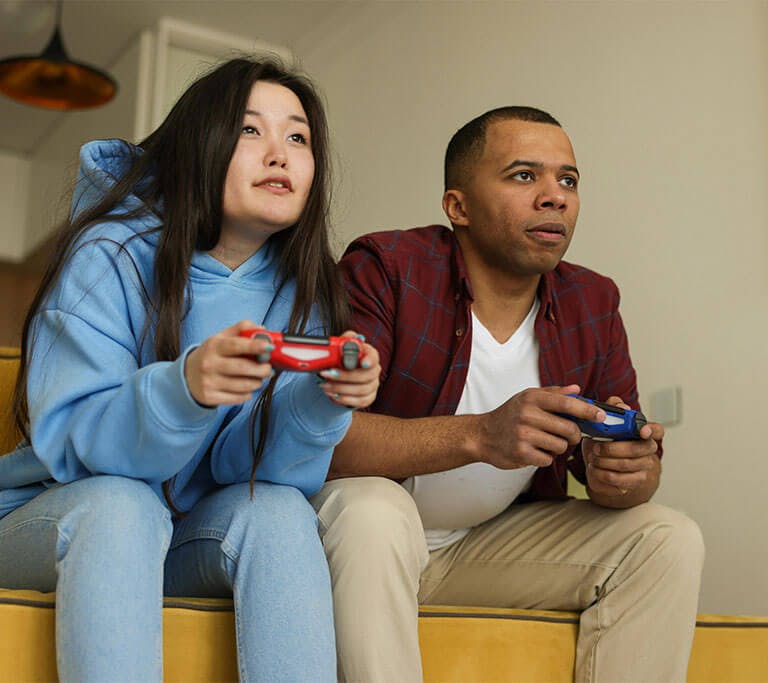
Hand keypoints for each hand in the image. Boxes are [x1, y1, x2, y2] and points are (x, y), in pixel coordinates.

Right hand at [185, 320, 273, 406]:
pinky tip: (246, 387)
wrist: (187, 376)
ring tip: (258, 378)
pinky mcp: (210, 397)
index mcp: (213, 346)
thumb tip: (263, 330)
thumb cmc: (211, 355)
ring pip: (243, 385)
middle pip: (242, 367)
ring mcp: (209, 382)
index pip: (235, 345)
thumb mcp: (221, 338)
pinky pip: (239, 398)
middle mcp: (209, 364)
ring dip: (257, 382)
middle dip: (262, 369)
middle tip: (268, 368)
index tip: (269, 347)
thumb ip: (242, 329)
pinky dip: (248, 393)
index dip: (254, 346)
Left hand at [317, 331, 380, 408]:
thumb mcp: (341, 346)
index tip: (362, 362)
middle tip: (327, 374)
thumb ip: (343, 341)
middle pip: (366, 375)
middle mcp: (374, 370)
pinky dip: (345, 399)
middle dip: (344, 376)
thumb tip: (344, 340)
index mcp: (369, 355)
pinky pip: (360, 402)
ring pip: (362, 390)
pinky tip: (334, 395)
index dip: (370, 360)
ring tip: (325, 386)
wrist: (339, 374)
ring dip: (340, 389)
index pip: (374, 356)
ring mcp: (373, 385)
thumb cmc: (341, 359)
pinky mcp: (368, 398)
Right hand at [478, 385, 606, 468]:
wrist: (482, 435)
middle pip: (569, 429)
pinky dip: (545, 458)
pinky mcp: (521, 453)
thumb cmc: (508, 416)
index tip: (601, 416)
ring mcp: (523, 434)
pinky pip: (548, 459)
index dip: (587, 410)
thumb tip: (577, 390)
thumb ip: (553, 393)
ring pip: (560, 446)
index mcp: (532, 398)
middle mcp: (527, 414)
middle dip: (573, 435)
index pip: (567, 403)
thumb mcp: (527, 398)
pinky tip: (534, 451)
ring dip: (558, 448)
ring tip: (544, 443)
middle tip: (568, 436)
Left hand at [583, 396, 662, 497]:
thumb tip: (620, 405)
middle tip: (596, 448)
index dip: (651, 430)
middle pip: (636, 449)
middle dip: (612, 449)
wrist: (602, 465)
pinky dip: (602, 473)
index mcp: (644, 432)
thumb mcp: (604, 424)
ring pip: (625, 465)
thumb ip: (611, 410)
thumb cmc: (605, 441)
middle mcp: (648, 449)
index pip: (657, 430)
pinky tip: (595, 469)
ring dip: (604, 461)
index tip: (642, 430)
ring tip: (592, 457)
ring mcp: (644, 466)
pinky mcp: (636, 481)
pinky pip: (619, 479)